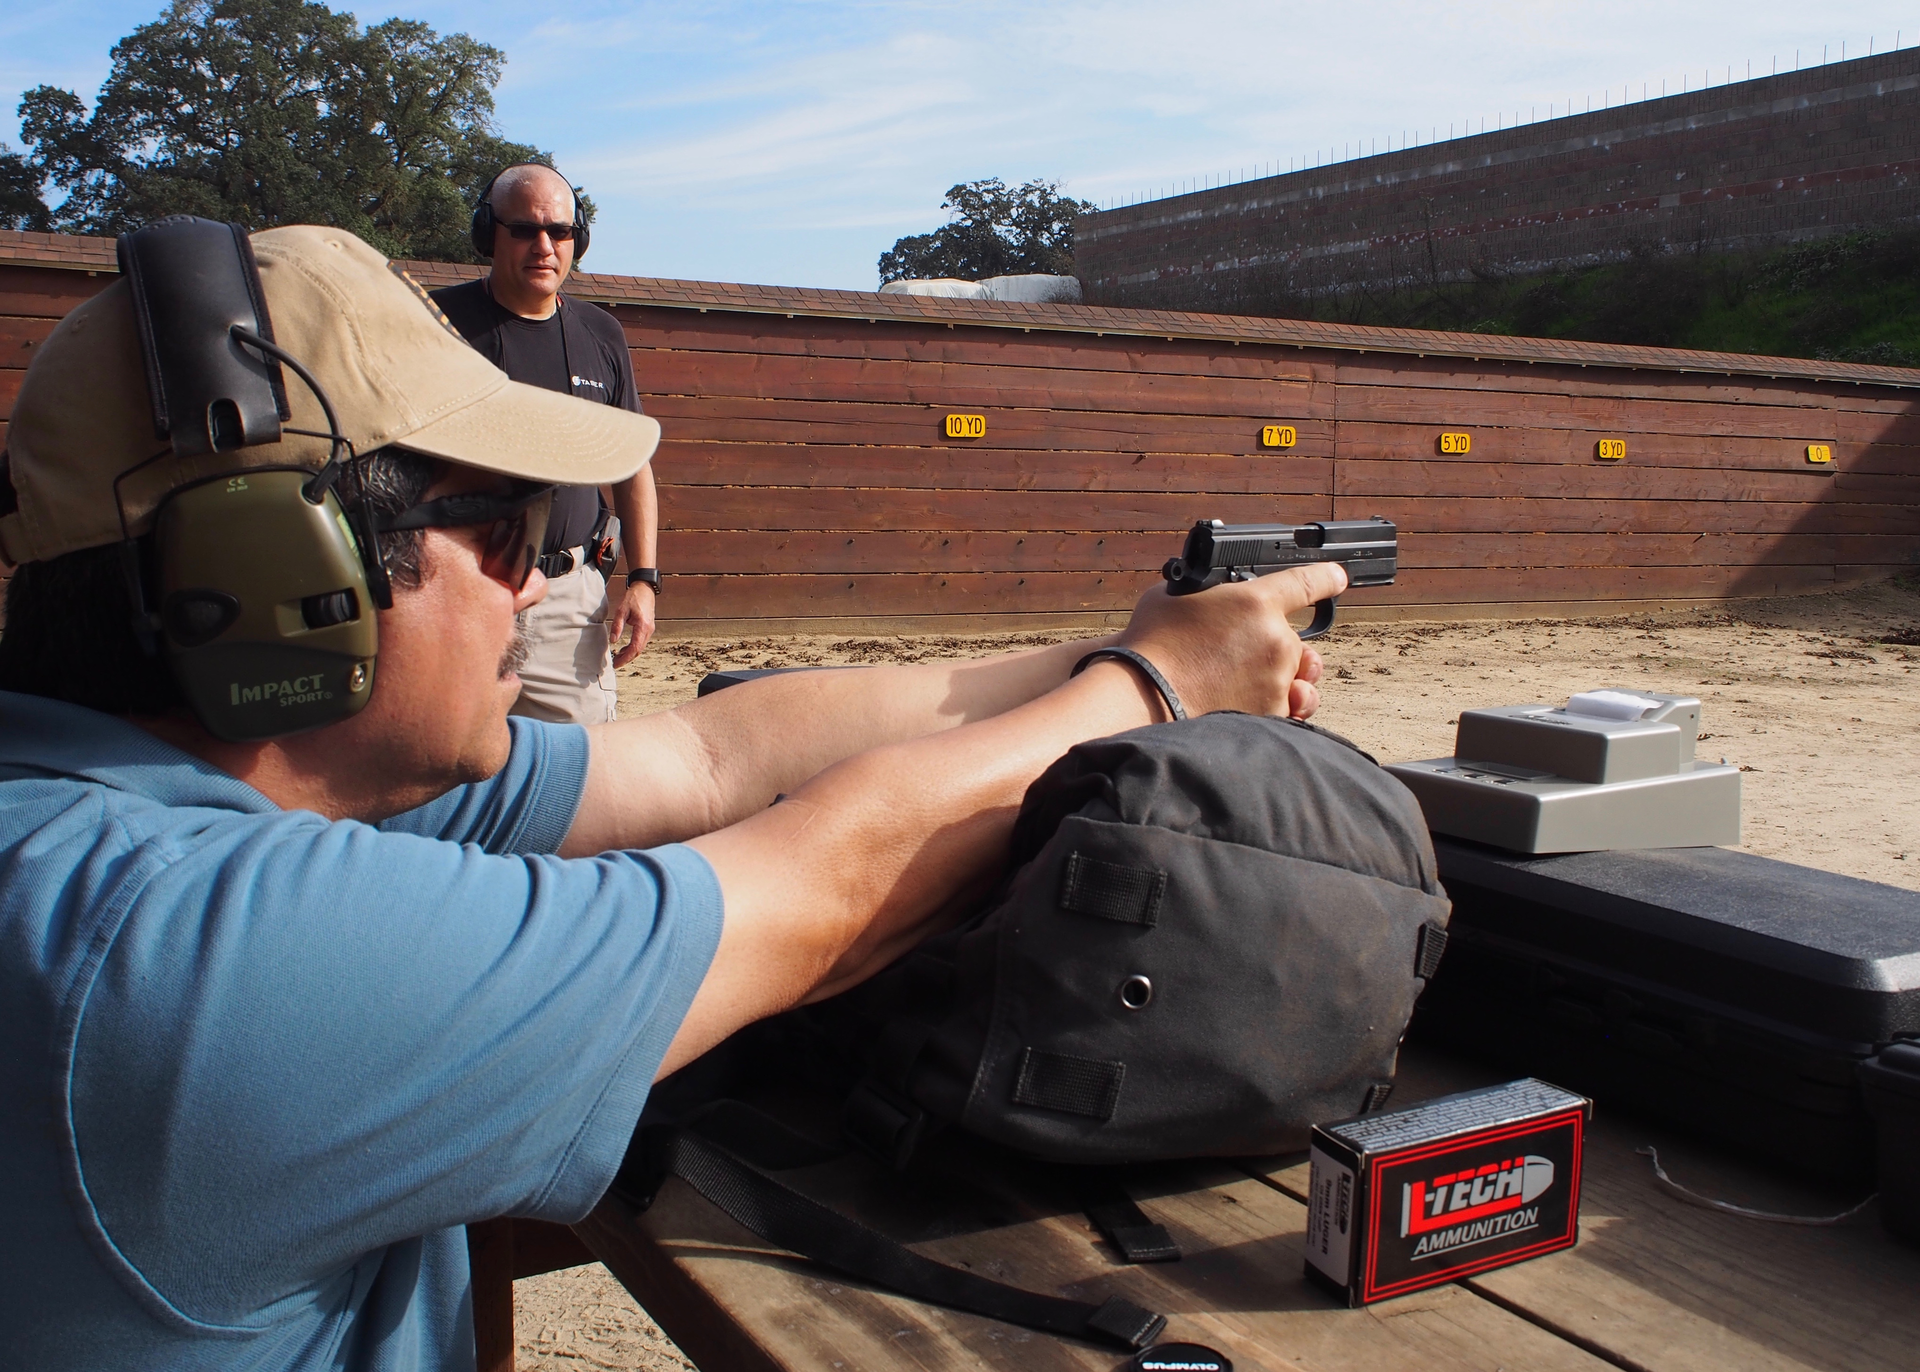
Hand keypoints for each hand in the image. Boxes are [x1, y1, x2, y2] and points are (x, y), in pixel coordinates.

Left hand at [609, 580, 655, 666]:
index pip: (635, 648)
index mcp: (643, 626)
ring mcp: (650, 629)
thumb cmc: (633, 597)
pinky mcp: (648, 628)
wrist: (645, 588)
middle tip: (614, 663)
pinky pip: (641, 642)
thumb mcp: (621, 610)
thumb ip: (617, 626)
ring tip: (617, 657)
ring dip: (629, 654)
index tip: (616, 664)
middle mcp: (648, 630)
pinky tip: (624, 649)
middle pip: (638, 650)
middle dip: (626, 658)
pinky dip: (632, 648)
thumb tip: (613, 641)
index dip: (625, 658)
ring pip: (640, 647)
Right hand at [1115, 562, 1345, 720]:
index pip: (1308, 582)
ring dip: (1280, 677)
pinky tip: (1242, 703)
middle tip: (1241, 654)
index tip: (1338, 578)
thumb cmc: (1151, 645)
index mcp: (1256, 602)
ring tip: (1251, 681)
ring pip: (1296, 676)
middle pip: (1294, 640)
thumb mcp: (1173, 596)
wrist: (1143, 697)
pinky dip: (1270, 706)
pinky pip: (1285, 708)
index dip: (1326, 578)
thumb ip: (1205, 593)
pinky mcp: (1271, 715)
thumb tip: (1210, 597)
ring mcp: (1278, 681)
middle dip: (1274, 646)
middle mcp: (1276, 640)